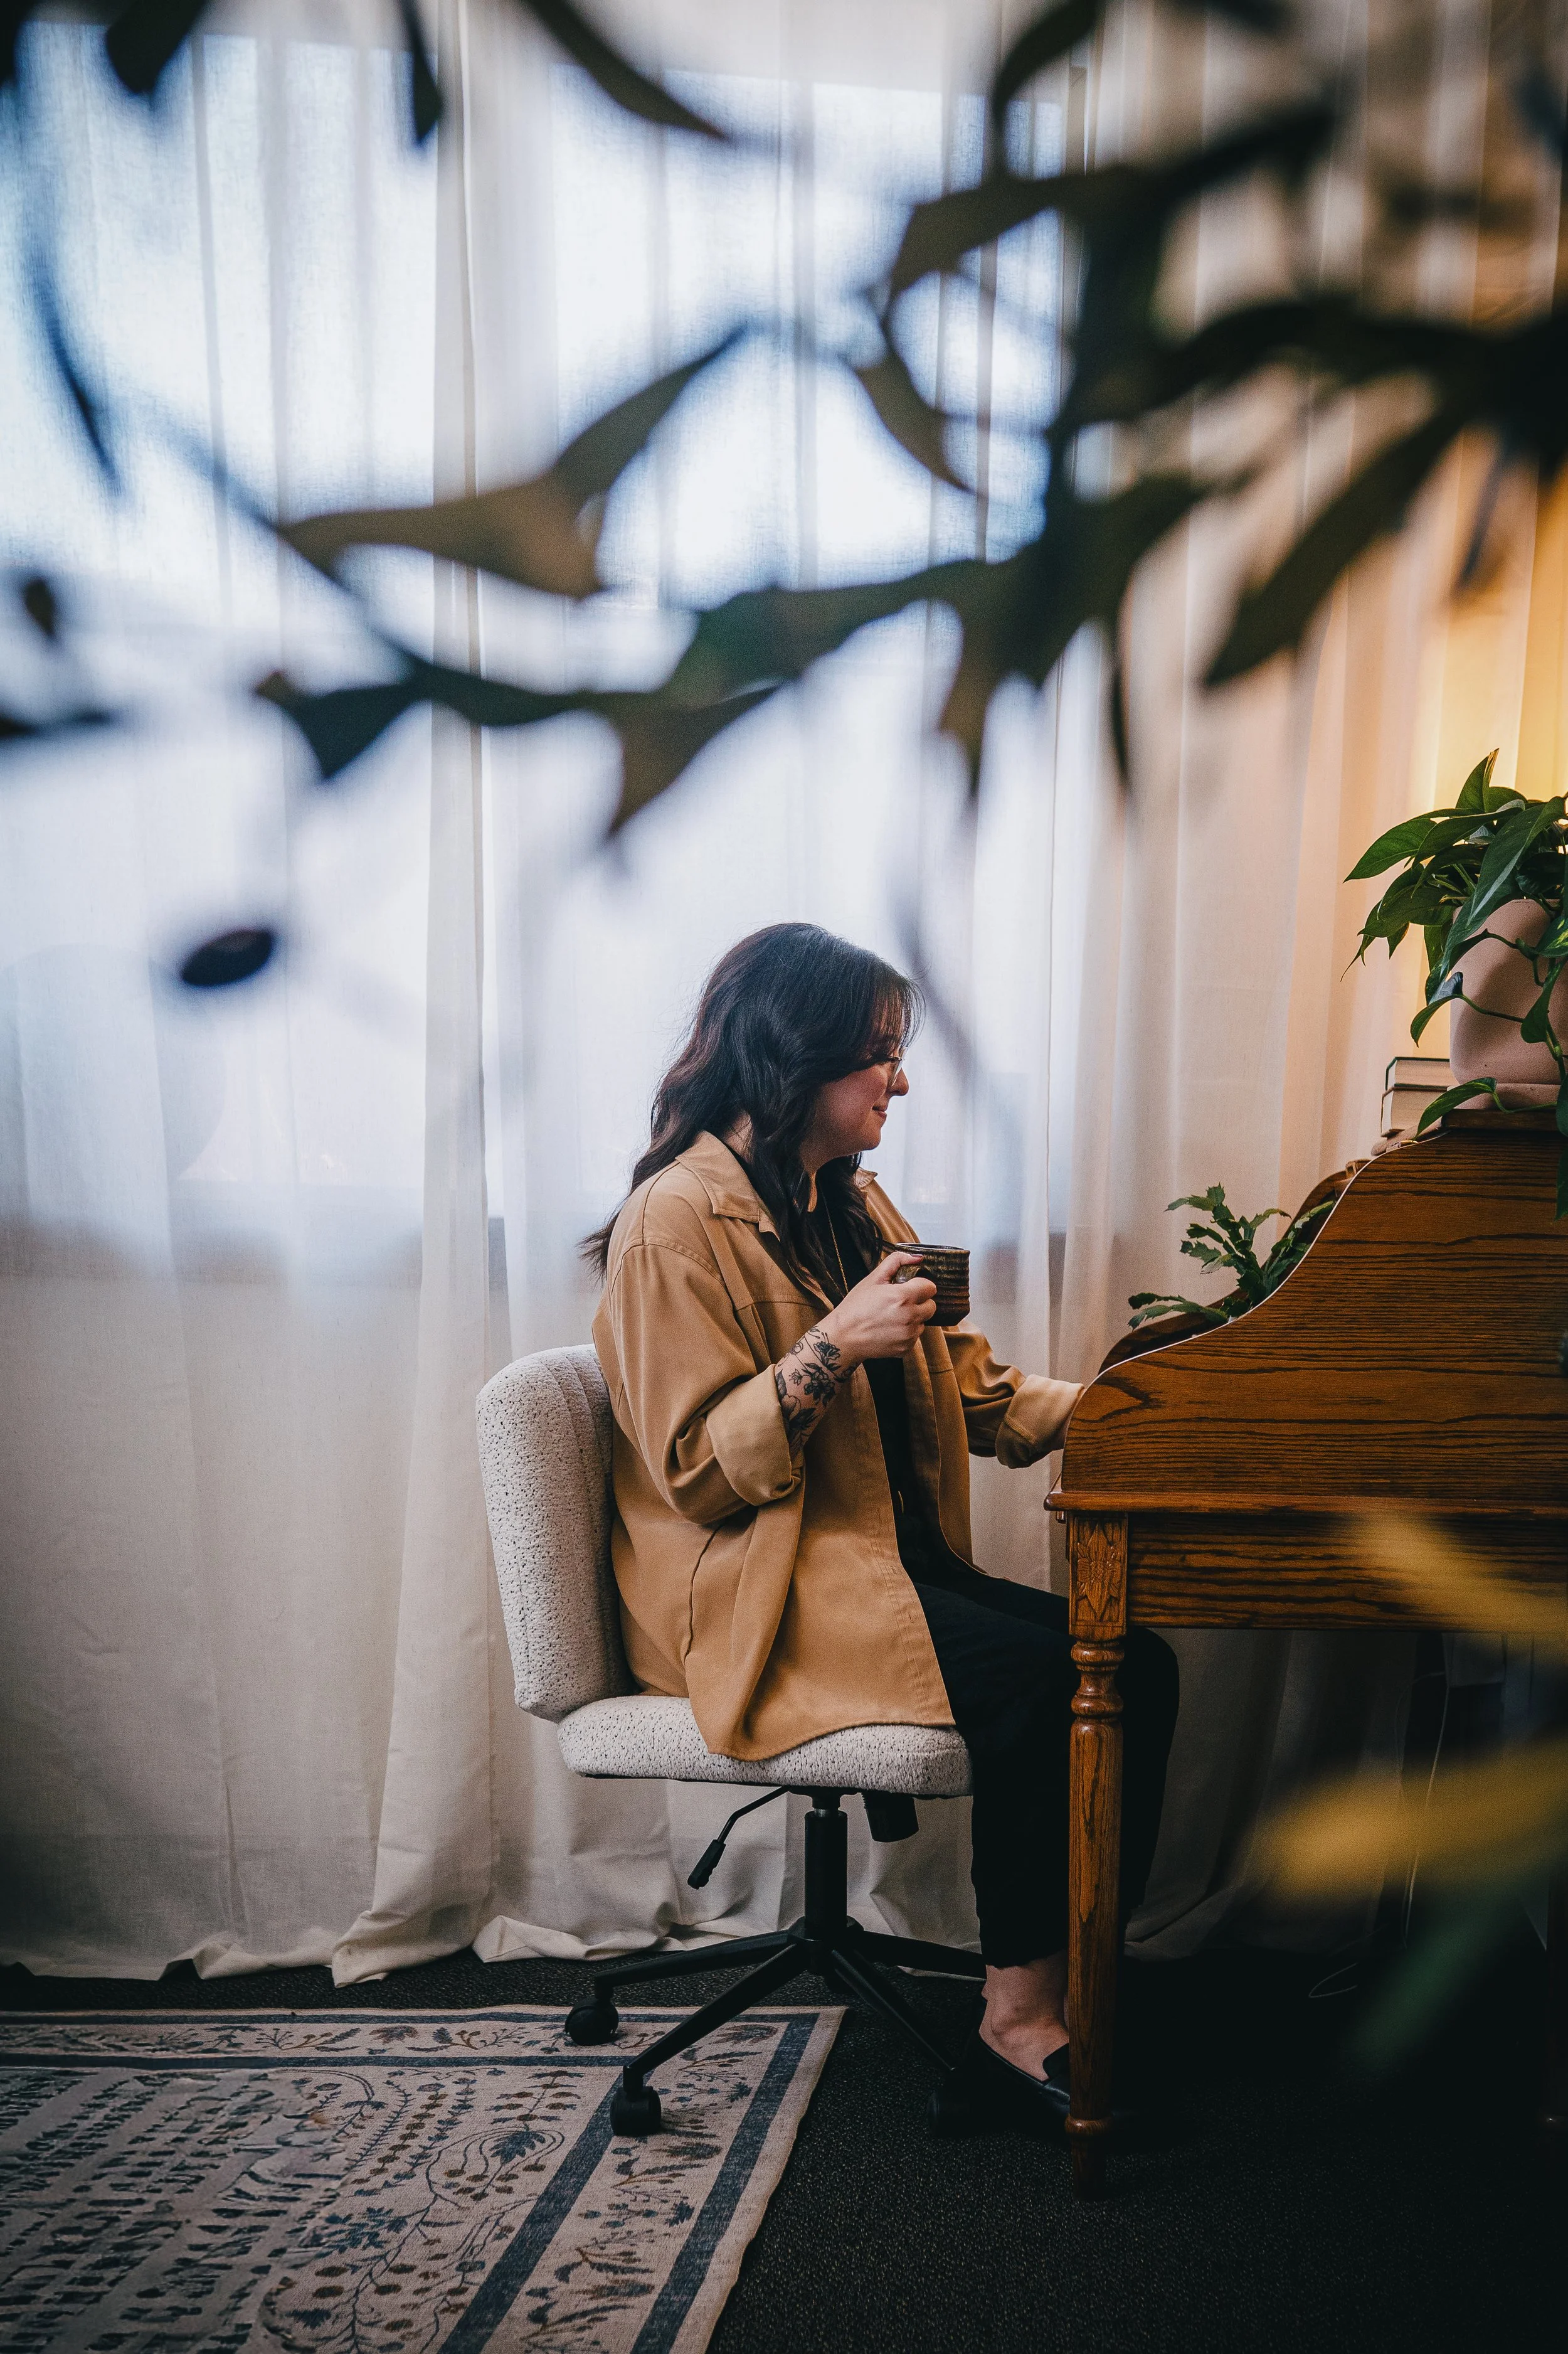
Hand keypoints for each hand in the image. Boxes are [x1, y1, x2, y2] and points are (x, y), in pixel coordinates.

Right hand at [821, 1252, 935, 1364]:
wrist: (844, 1336)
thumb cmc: (855, 1307)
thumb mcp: (873, 1279)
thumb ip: (896, 1262)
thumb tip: (917, 1258)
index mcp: (903, 1297)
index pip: (931, 1288)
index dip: (919, 1286)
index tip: (908, 1288)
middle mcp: (910, 1317)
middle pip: (931, 1306)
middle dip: (919, 1302)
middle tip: (900, 1303)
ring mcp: (909, 1335)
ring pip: (923, 1322)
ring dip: (914, 1318)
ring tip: (892, 1317)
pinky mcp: (906, 1348)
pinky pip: (915, 1337)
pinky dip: (907, 1333)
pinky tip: (890, 1330)